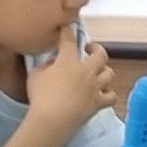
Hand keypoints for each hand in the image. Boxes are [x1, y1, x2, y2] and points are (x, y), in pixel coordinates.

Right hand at [24, 18, 115, 137]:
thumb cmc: (40, 97)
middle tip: (90, 49)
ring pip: (109, 73)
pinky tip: (103, 93)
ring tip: (98, 72)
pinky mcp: (99, 102)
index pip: (69, 41)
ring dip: (104, 71)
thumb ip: (46, 65)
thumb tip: (54, 62)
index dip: (68, 31)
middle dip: (97, 49)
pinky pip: (111, 95)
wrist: (52, 120)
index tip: (68, 27)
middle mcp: (86, 71)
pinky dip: (108, 93)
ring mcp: (95, 87)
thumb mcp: (35, 75)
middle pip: (100, 54)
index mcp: (68, 61)